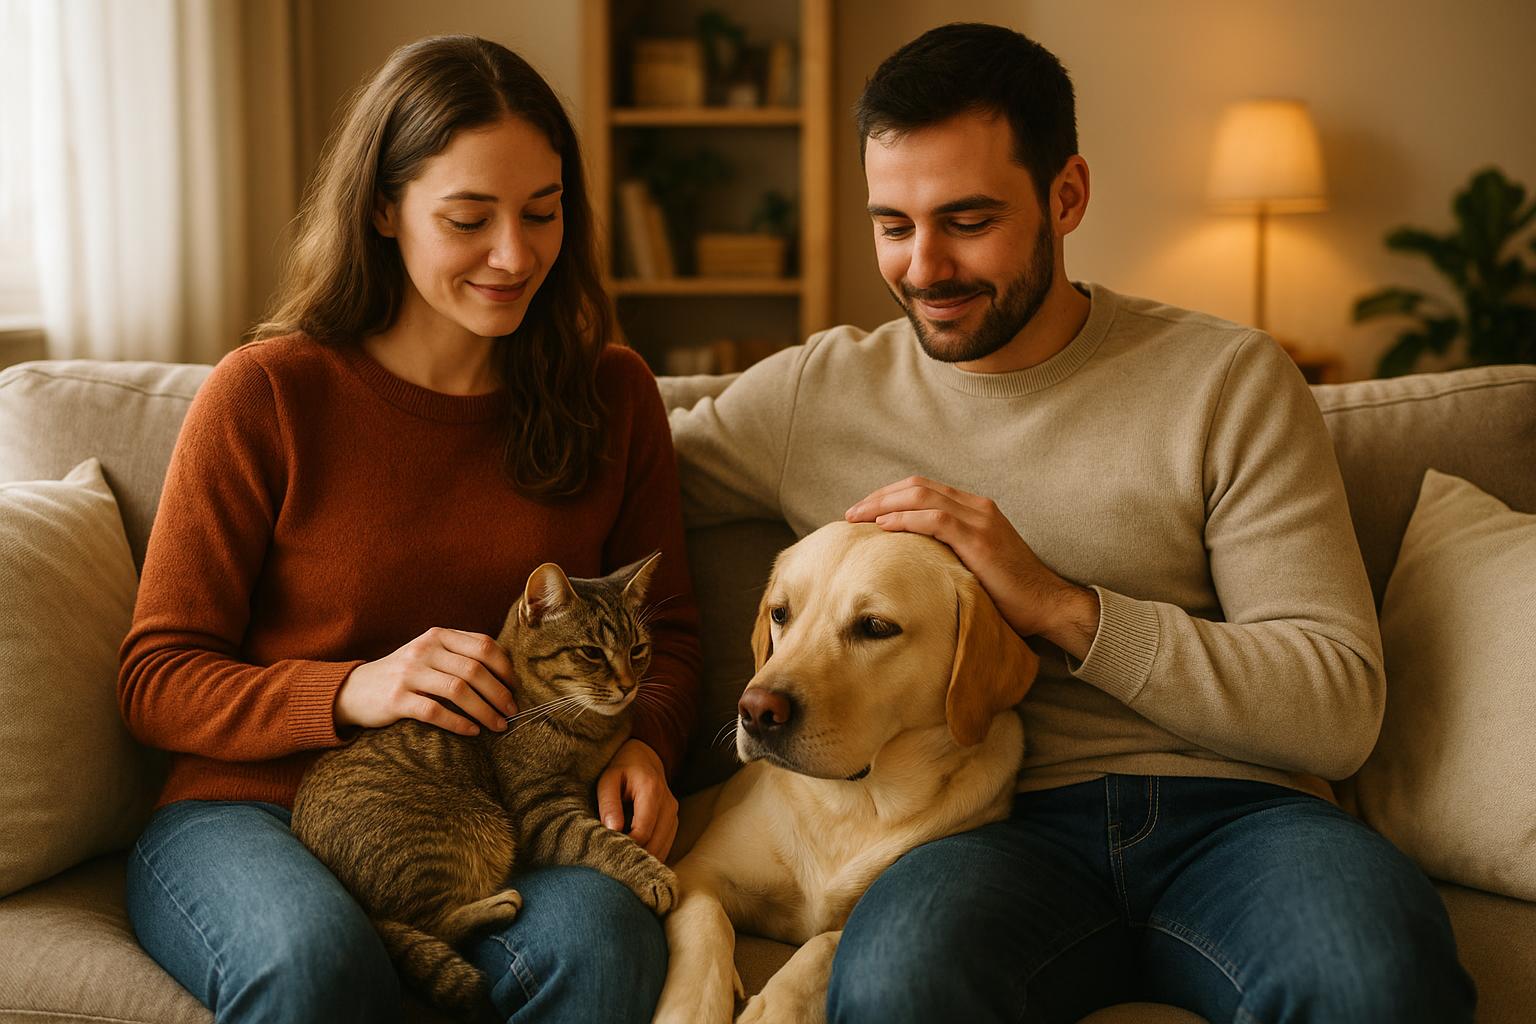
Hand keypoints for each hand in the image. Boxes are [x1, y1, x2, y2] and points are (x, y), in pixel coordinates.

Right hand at [334, 627, 518, 735]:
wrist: (354, 690)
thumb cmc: (405, 674)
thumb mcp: (430, 654)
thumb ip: (461, 654)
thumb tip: (506, 671)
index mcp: (438, 635)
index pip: (483, 645)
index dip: (505, 667)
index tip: (516, 687)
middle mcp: (424, 650)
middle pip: (475, 669)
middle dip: (500, 693)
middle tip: (512, 711)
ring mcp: (409, 673)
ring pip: (458, 690)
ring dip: (485, 711)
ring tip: (499, 725)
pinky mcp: (396, 699)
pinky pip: (435, 712)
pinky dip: (458, 723)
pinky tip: (472, 732)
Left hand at [597, 739, 678, 860]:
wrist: (645, 757)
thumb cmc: (622, 768)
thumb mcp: (608, 779)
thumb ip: (609, 804)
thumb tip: (612, 830)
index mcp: (651, 791)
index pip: (643, 831)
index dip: (626, 846)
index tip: (608, 852)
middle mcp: (668, 804)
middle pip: (655, 844)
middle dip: (634, 856)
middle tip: (612, 862)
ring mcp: (674, 814)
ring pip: (662, 849)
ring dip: (643, 858)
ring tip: (621, 862)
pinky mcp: (674, 822)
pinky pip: (665, 846)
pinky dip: (650, 854)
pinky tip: (634, 856)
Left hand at [845, 476, 1100, 657]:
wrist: (1046, 604)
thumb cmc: (1008, 592)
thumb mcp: (973, 562)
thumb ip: (947, 550)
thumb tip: (908, 558)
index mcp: (974, 509)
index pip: (923, 489)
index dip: (889, 496)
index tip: (863, 512)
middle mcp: (977, 507)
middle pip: (916, 486)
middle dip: (879, 496)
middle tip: (851, 513)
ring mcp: (979, 519)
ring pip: (921, 495)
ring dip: (884, 504)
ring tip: (858, 518)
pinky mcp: (979, 538)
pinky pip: (935, 519)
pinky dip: (905, 519)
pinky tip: (884, 527)